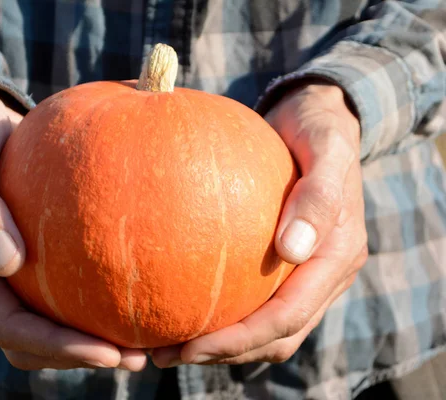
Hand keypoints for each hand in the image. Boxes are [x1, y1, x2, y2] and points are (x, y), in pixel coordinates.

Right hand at [0, 82, 146, 370]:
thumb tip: (7, 262)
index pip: (10, 327)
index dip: (57, 347)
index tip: (108, 353)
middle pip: (33, 340)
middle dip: (81, 355)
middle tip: (137, 357)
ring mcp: (10, 269)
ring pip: (48, 322)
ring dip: (90, 339)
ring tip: (142, 341)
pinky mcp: (31, 253)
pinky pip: (61, 288)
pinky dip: (91, 301)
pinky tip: (130, 290)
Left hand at [152, 81, 367, 367]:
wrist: (318, 121)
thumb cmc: (318, 131)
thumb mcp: (325, 150)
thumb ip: (317, 196)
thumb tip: (293, 251)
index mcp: (337, 258)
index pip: (287, 317)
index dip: (240, 340)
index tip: (190, 346)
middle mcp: (323, 275)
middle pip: (273, 336)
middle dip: (222, 353)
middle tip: (165, 355)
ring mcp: (305, 273)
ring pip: (264, 329)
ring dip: (220, 345)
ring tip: (166, 345)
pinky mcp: (285, 264)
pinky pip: (255, 300)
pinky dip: (223, 315)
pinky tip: (182, 305)